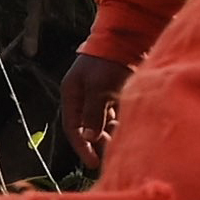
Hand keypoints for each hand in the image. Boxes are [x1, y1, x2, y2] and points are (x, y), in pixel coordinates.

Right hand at [53, 50, 126, 174]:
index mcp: (71, 93)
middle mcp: (81, 95)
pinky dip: (117, 122)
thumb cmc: (109, 61)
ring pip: (100, 120)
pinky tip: (127, 127)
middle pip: (86, 126)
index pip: (73, 127)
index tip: (92, 163)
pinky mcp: (110, 90)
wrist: (126, 36)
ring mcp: (95, 92)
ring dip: (108, 133)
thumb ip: (94, 113)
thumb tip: (89, 138)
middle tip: (110, 156)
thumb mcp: (98, 88)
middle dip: (97, 142)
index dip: (81, 147)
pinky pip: (111, 112)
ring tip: (121, 143)